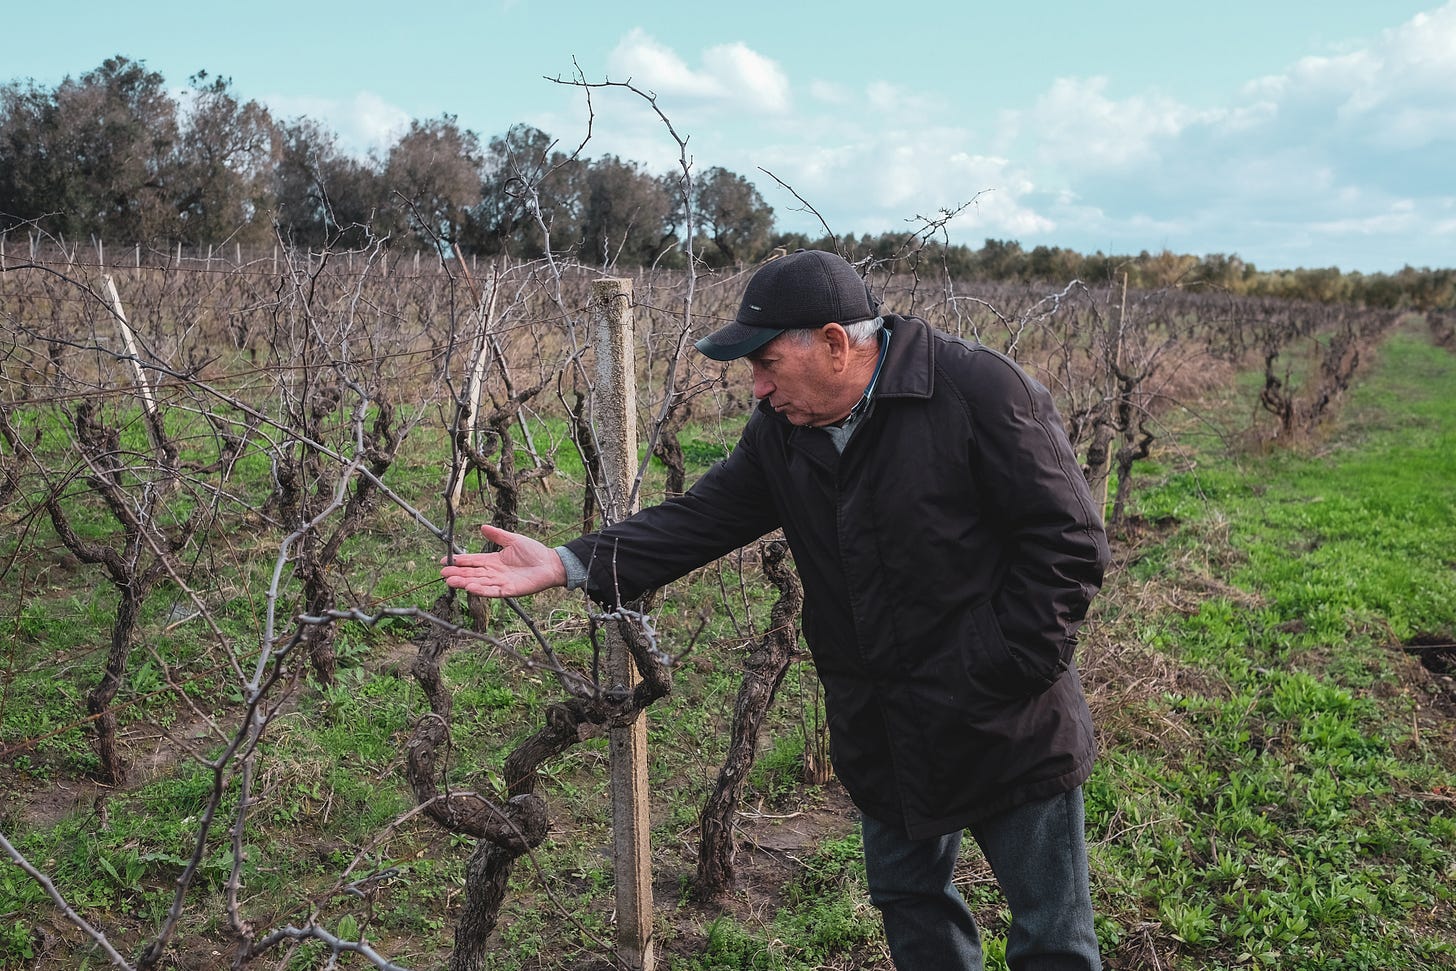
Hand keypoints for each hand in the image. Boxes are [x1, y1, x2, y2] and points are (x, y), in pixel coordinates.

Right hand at [439, 524, 567, 597]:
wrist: (551, 563)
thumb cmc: (534, 552)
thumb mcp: (513, 540)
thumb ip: (498, 535)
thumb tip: (482, 526)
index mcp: (493, 560)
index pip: (472, 561)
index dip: (459, 561)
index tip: (443, 561)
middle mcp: (494, 572)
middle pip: (472, 573)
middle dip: (457, 574)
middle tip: (443, 574)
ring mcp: (501, 582)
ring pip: (479, 583)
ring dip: (465, 583)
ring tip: (451, 582)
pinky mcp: (509, 590)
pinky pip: (493, 591)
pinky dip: (482, 590)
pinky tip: (471, 588)